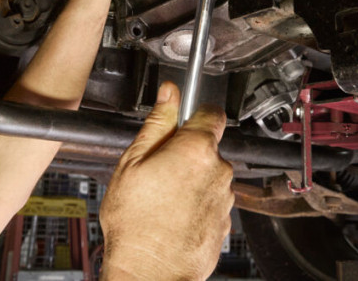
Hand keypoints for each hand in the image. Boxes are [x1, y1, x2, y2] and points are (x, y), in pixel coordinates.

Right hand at [100, 82, 233, 280]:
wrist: (150, 273)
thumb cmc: (137, 224)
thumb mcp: (133, 163)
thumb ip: (156, 123)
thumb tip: (169, 95)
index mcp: (196, 150)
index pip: (211, 112)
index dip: (194, 113)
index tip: (181, 119)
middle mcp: (219, 171)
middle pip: (207, 147)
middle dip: (186, 152)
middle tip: (157, 169)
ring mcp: (224, 199)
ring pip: (209, 176)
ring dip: (191, 180)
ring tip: (162, 198)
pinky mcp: (225, 223)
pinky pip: (211, 202)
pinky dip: (196, 204)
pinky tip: (173, 215)